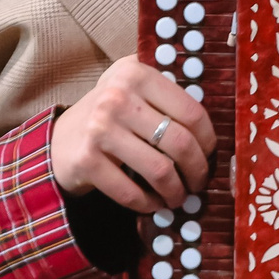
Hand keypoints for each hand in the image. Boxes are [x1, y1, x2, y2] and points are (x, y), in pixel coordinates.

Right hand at [52, 55, 217, 213]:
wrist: (61, 139)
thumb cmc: (111, 115)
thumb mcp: (134, 87)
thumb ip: (167, 90)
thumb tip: (217, 120)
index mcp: (136, 74)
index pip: (192, 112)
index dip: (209, 141)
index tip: (209, 156)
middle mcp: (117, 97)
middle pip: (180, 143)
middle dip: (197, 171)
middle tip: (198, 183)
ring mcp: (100, 129)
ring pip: (160, 170)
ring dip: (176, 192)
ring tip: (178, 197)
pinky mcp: (87, 160)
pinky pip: (131, 192)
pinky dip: (148, 204)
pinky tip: (154, 204)